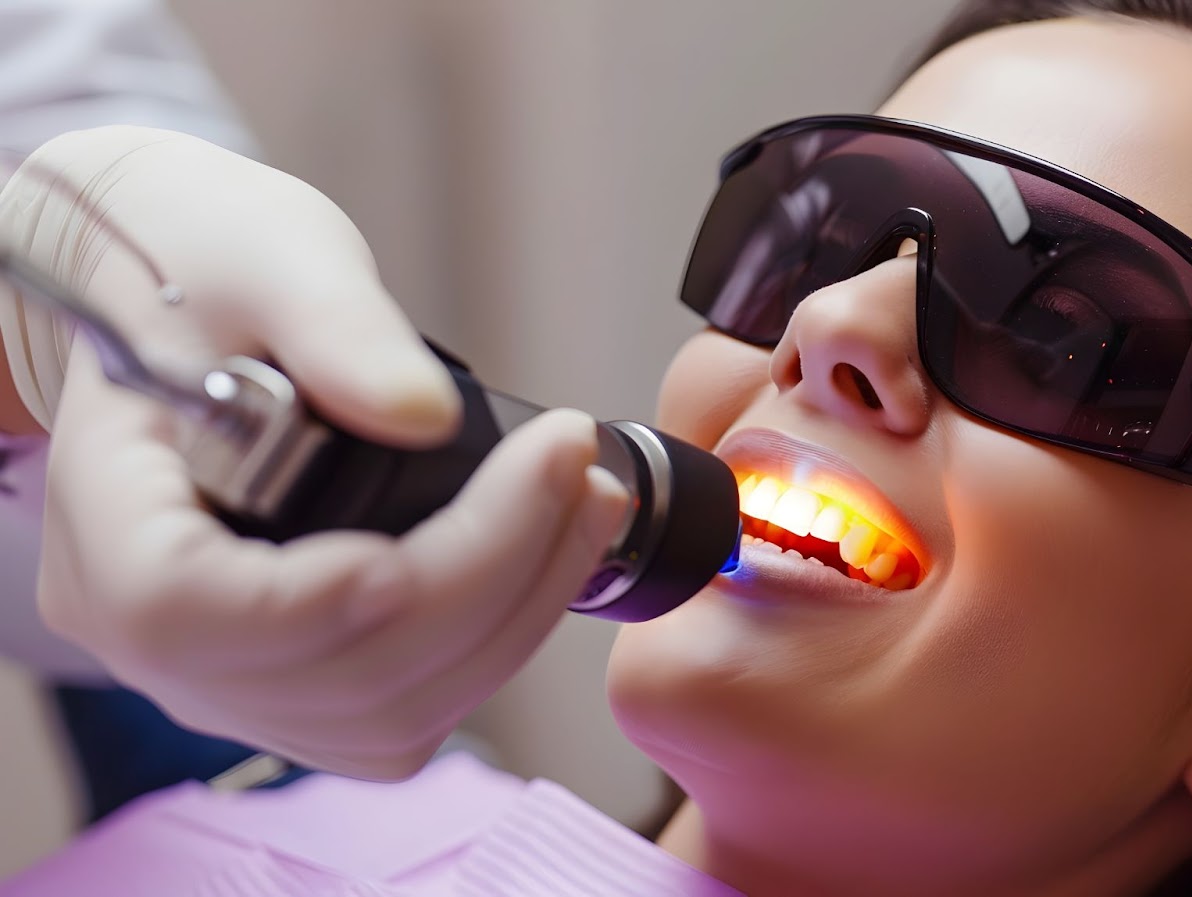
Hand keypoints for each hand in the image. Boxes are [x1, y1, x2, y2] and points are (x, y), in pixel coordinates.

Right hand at [7, 127, 628, 778]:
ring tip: (584, 495)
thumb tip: (427, 416)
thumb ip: (339, 326)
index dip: (316, 599)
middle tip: (575, 465)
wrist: (194, 304)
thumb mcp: (269, 255)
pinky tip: (548, 548)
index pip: (181, 612)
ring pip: (389, 713)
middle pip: (330, 675)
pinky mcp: (302, 682)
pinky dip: (499, 637)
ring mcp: (228, 676)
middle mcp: (152, 635)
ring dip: (516, 613)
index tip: (449, 519)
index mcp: (106, 522)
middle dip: (489, 575)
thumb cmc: (211, 269)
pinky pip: (411, 706)